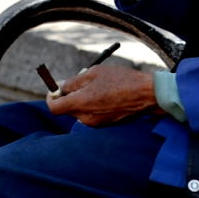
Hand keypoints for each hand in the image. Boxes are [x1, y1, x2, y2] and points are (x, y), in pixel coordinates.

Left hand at [45, 64, 159, 125]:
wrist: (146, 94)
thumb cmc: (121, 80)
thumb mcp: (95, 73)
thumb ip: (74, 81)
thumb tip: (60, 86)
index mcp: (81, 103)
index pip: (54, 108)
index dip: (52, 97)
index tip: (56, 89)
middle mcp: (86, 118)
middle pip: (67, 109)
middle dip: (69, 96)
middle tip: (80, 81)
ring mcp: (96, 123)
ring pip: (80, 111)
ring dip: (82, 100)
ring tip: (98, 86)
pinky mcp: (106, 124)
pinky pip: (92, 115)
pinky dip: (93, 105)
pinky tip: (106, 95)